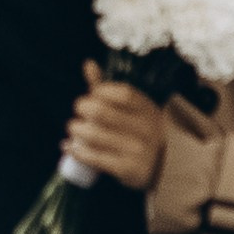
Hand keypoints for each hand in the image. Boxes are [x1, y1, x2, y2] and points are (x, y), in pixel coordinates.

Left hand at [63, 64, 168, 190]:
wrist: (164, 167)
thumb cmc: (139, 131)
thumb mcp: (131, 109)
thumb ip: (107, 88)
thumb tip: (88, 64)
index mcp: (148, 109)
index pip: (121, 93)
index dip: (99, 91)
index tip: (92, 96)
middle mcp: (145, 128)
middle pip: (101, 112)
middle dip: (82, 109)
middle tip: (79, 113)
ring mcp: (138, 150)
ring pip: (93, 134)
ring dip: (75, 130)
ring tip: (73, 129)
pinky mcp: (128, 169)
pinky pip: (94, 158)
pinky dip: (76, 150)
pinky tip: (70, 147)